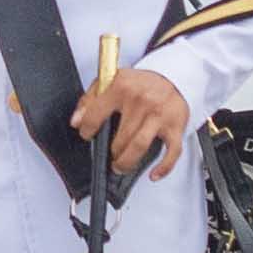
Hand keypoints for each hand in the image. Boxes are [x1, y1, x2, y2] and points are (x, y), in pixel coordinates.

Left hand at [68, 62, 196, 186]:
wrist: (171, 78)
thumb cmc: (138, 84)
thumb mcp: (109, 82)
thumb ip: (89, 100)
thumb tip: (76, 122)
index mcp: (121, 87)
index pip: (96, 114)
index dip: (87, 129)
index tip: (87, 135)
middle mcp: (141, 100)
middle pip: (120, 137)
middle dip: (112, 152)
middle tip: (109, 156)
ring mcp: (159, 114)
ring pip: (139, 146)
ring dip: (127, 162)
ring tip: (121, 166)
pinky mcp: (176, 125)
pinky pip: (171, 152)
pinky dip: (163, 168)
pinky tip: (153, 175)